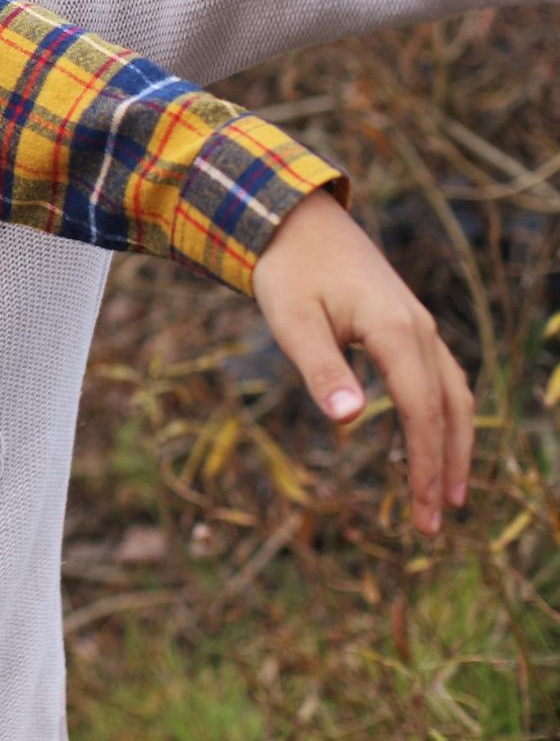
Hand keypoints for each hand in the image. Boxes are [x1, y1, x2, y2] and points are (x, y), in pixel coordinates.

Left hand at [250, 189, 473, 533]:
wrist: (294, 217)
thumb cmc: (286, 270)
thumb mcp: (292, 319)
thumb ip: (320, 368)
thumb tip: (349, 421)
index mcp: (395, 330)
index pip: (422, 411)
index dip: (422, 463)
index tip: (419, 510)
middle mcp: (419, 329)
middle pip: (449, 410)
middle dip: (443, 468)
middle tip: (433, 523)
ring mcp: (419, 325)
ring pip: (453, 394)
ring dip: (454, 445)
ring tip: (445, 494)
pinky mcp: (408, 324)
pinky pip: (440, 378)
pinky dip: (445, 415)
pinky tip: (434, 441)